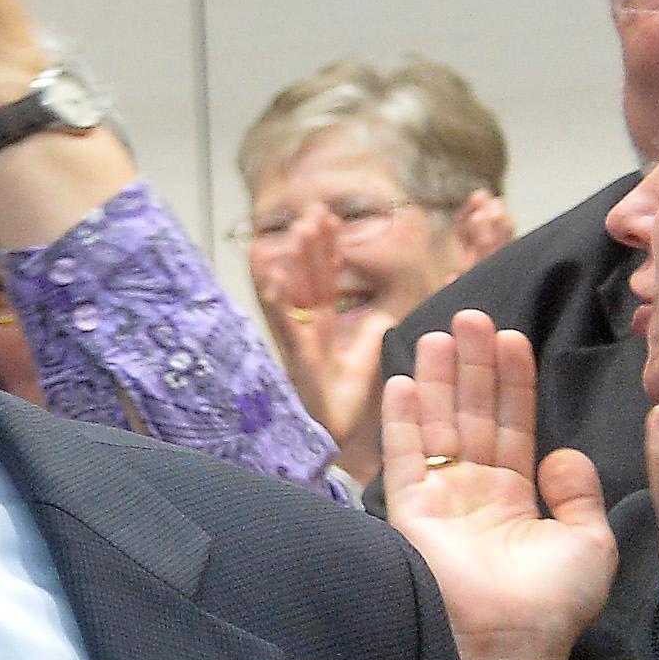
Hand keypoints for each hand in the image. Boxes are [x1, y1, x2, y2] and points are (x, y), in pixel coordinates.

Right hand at [257, 235, 412, 453]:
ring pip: (292, 297)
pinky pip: (284, 329)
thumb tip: (387, 309)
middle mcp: (306, 334)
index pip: (325, 280)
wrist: (341, 448)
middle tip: (314, 212)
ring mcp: (298, 346)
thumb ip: (374, 331)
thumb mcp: (369, 359)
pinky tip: (271, 276)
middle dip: (310, 247)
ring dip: (292, 263)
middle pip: (307, 281)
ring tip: (297, 231)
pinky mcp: (296, 364)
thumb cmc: (351, 409)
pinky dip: (275, 302)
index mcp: (325, 330)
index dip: (326, 250)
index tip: (329, 218)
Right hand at [383, 313, 616, 659]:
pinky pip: (404, 456)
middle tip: (470, 317)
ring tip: (441, 333)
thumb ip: (578, 492)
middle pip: (472, 416)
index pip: (513, 427)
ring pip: (438, 425)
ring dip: (439, 379)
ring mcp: (438, 500)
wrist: (512, 638)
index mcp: (514, 499)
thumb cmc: (553, 602)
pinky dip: (403, 419)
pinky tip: (406, 381)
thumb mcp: (589, 541)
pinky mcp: (410, 512)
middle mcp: (472, 493)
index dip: (513, 383)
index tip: (511, 339)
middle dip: (472, 366)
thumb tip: (562, 453)